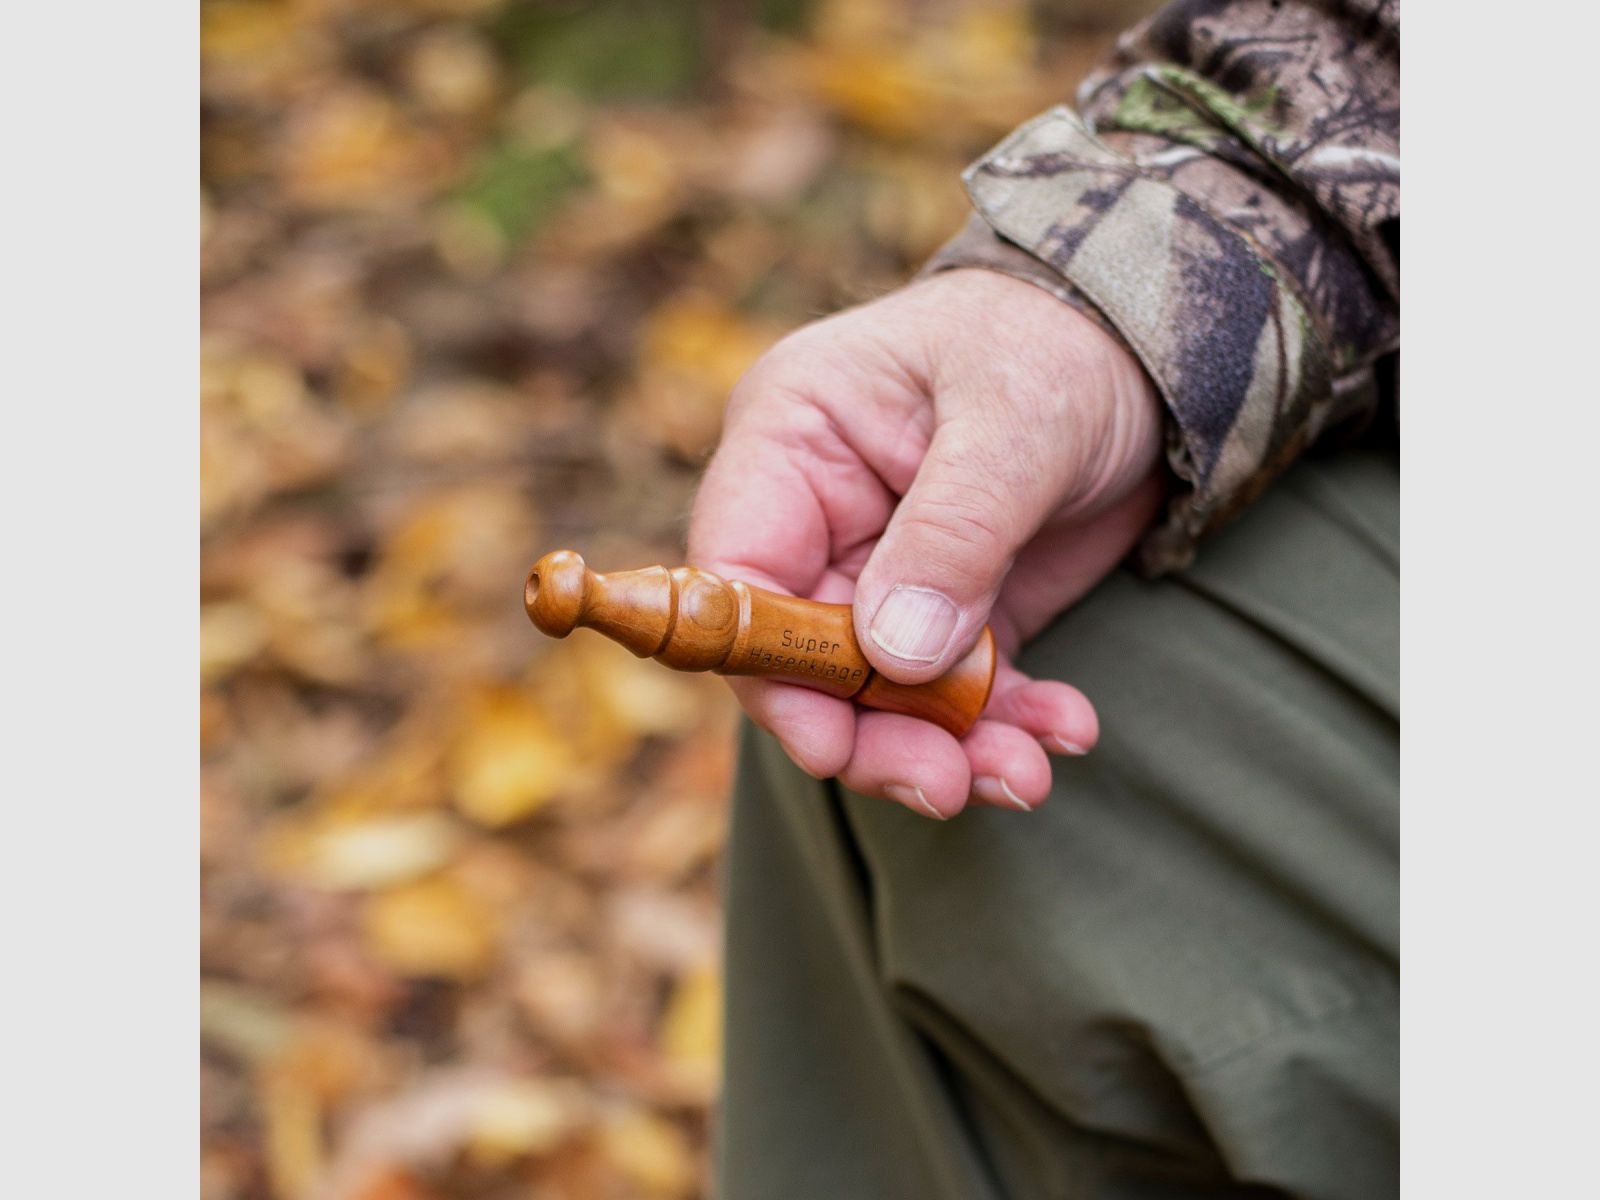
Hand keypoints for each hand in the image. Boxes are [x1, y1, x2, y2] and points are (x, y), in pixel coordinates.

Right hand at [688, 269, 1165, 817]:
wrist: (1151, 351)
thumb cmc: (1060, 344)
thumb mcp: (1015, 420)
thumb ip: (952, 533)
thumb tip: (893, 657)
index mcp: (792, 440)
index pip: (735, 574)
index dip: (766, 666)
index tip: (831, 741)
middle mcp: (819, 515)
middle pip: (801, 658)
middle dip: (872, 734)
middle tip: (946, 784)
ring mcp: (883, 571)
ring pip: (878, 696)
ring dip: (946, 747)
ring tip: (1025, 774)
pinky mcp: (951, 611)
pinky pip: (955, 694)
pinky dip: (1004, 725)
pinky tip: (1063, 729)